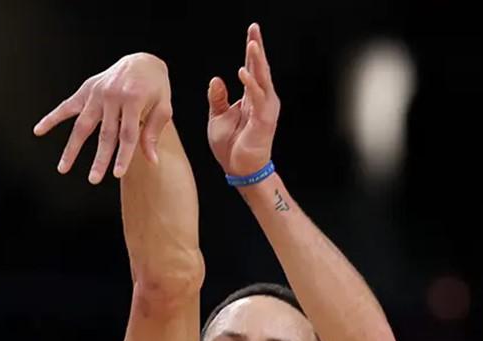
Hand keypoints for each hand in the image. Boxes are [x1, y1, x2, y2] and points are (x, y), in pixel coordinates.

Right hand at [33, 53, 172, 183]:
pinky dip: (51, 118)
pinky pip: (66, 106)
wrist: (143, 61)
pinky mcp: (86, 90)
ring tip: (63, 168)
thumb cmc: (156, 87)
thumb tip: (152, 161)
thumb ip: (153, 133)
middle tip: (93, 179)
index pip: (127, 134)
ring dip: (72, 148)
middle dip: (100, 158)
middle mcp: (112, 96)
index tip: (116, 174)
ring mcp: (96, 93)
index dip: (122, 155)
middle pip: (105, 134)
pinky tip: (38, 131)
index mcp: (133, 99)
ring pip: (82, 125)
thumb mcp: (163, 107)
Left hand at [207, 23, 279, 177]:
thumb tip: (216, 79)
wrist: (239, 169)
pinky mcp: (264, 120)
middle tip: (254, 28)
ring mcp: (265, 109)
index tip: (252, 31)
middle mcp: (262, 100)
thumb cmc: (231, 145)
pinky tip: (242, 72)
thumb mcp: (218, 117)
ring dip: (256, 61)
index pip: (253, 68)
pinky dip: (250, 84)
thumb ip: (218, 98)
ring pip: (262, 79)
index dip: (252, 49)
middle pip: (260, 68)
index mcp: (252, 97)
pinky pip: (257, 98)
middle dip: (257, 48)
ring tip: (252, 44)